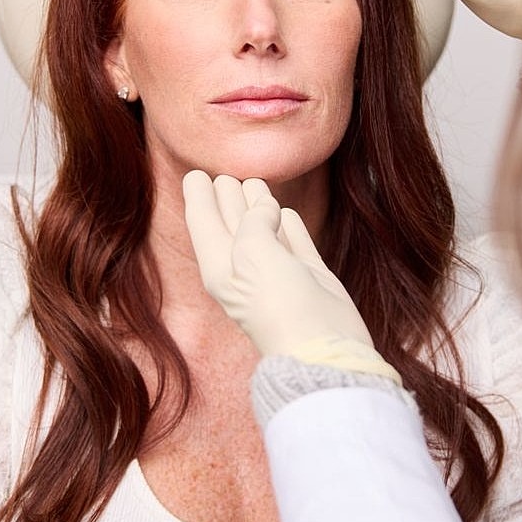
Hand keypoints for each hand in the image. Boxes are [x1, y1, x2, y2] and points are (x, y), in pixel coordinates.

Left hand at [182, 171, 400, 382]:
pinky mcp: (309, 276)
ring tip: (255, 181)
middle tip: (227, 172)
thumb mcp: (252, 253)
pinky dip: (290, 226)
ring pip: (265, 228)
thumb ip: (253, 220)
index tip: (198, 171)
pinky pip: (295, 242)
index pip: (202, 221)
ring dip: (259, 205)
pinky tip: (287, 214)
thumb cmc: (279, 306)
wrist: (323, 349)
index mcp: (220, 266)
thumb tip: (267, 204)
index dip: (199, 195)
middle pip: (231, 221)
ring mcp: (278, 272)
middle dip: (228, 195)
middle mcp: (245, 267)